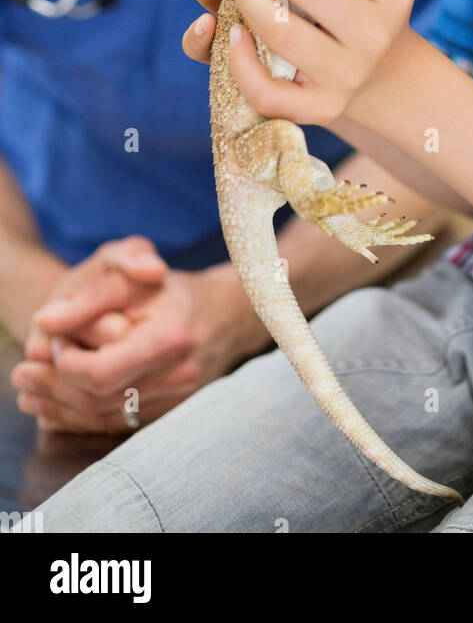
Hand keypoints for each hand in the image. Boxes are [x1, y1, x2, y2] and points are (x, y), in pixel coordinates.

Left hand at [12, 236, 167, 430]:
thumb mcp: (129, 276)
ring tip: (28, 392)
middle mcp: (179, 376)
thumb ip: (88, 298)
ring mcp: (177, 401)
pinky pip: (117, 425)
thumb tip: (44, 323)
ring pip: (105, 418)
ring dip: (60, 407)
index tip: (55, 340)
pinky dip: (81, 418)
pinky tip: (54, 408)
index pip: (101, 372)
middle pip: (99, 400)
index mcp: (171, 338)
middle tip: (20, 373)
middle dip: (53, 388)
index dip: (66, 362)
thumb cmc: (169, 288)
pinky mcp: (170, 414)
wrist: (224, 313)